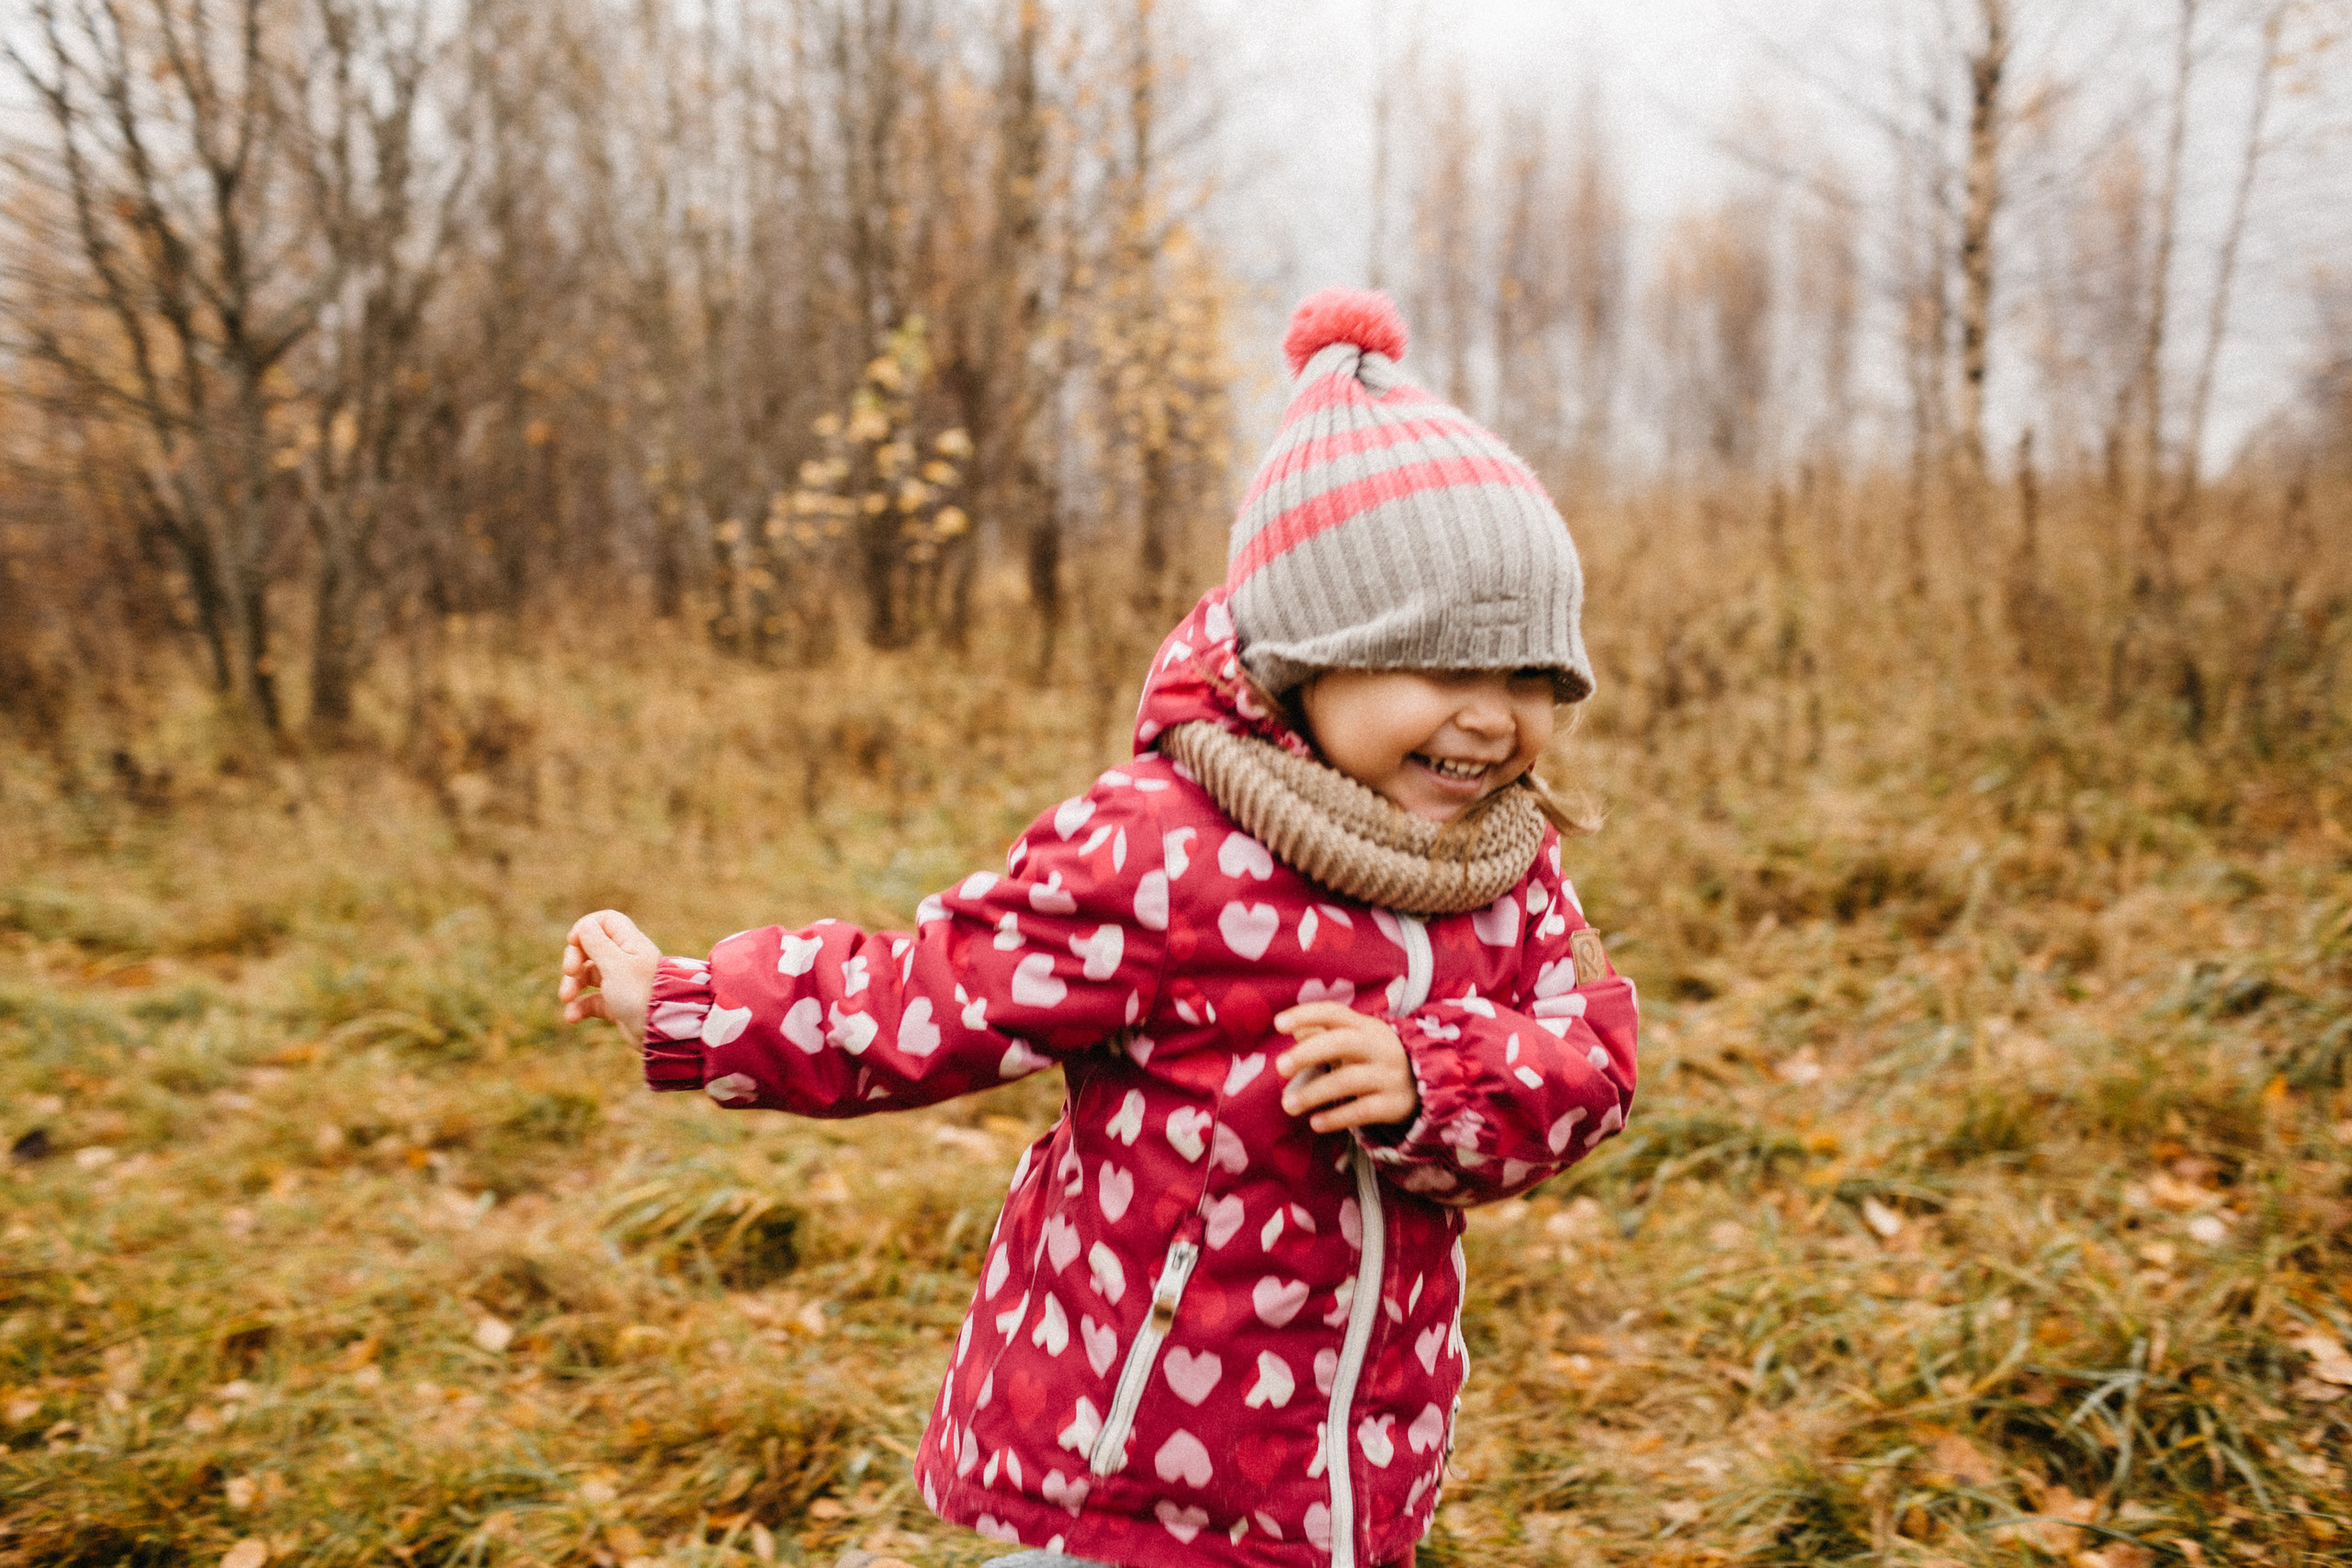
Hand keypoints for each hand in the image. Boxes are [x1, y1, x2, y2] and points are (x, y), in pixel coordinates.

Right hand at [560, 910, 661, 1047]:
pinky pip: (591, 1001)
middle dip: (574, 959)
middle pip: (591, 948)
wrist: (662, 1030)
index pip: (606, 921)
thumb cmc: (640, 993)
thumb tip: (585, 926)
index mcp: (630, 944)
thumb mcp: (615, 965)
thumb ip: (597, 944)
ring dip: (572, 985)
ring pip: (587, 975)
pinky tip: (572, 1017)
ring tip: (566, 998)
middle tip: (570, 971)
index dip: (586, 927)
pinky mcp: (616, 1005)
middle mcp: (626, 960)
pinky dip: (579, 1007)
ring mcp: (620, 983)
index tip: (573, 941)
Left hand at [1274, 1003, 1418, 1133]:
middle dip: (1308, 1053)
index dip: (1307, 1014)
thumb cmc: (1375, 1057)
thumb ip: (1323, 1033)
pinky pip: (1363, 1111)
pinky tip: (1315, 1123)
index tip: (1279, 1024)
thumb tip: (1293, 1029)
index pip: (1334, 1013)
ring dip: (1314, 1093)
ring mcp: (1388, 1075)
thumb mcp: (1355, 1040)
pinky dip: (1337, 1118)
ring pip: (1349, 1080)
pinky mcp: (1394, 1104)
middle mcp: (1378, 1046)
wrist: (1427, 1083)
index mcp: (1365, 1026)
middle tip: (1281, 1067)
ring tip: (1288, 1104)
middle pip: (1342, 1043)